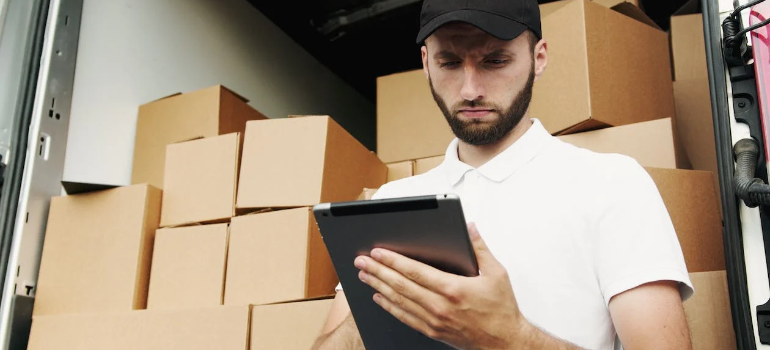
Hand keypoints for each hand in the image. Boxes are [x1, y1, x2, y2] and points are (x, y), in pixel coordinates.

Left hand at [354, 223, 527, 349]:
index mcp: (453, 289)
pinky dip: (389, 307)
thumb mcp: (496, 274)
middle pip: (401, 286)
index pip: (415, 272)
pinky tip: (379, 298)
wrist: (504, 342)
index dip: (393, 261)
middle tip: (361, 262)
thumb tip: (471, 228)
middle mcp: (440, 306)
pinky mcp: (433, 331)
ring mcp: (434, 321)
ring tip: (364, 276)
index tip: (378, 253)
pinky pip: (405, 318)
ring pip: (399, 301)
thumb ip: (480, 249)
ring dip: (379, 287)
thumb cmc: (501, 309)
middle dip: (378, 272)